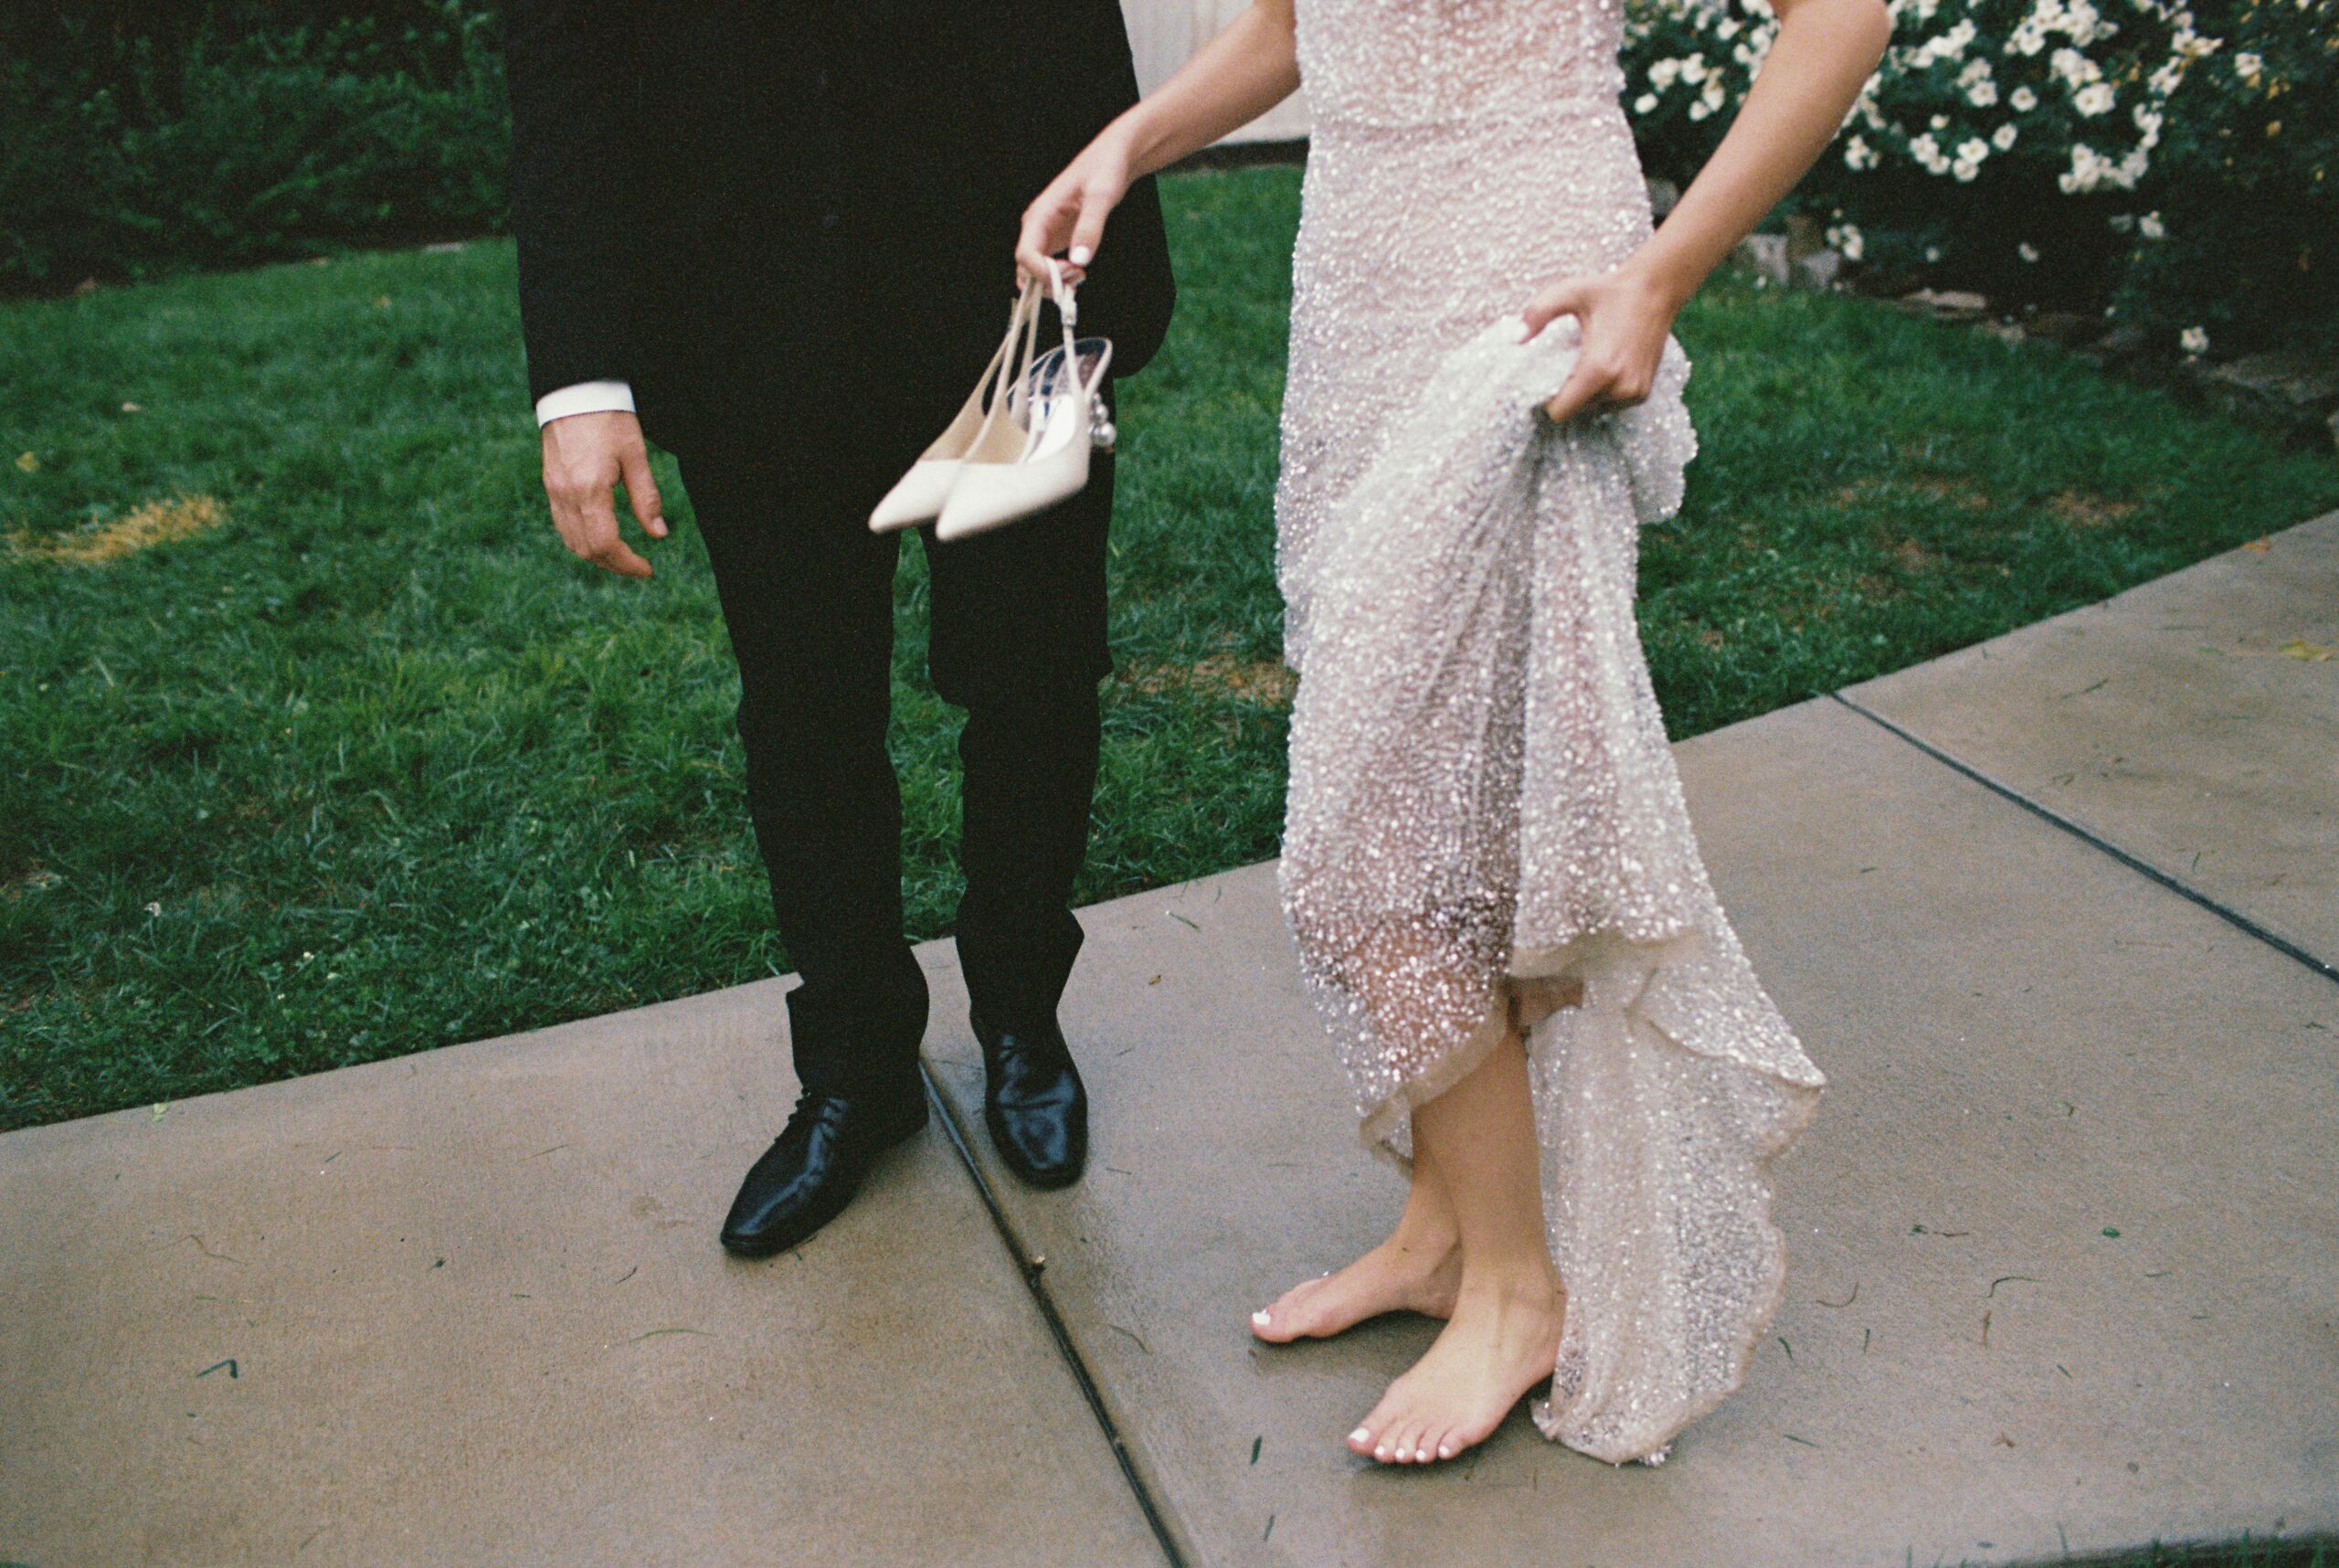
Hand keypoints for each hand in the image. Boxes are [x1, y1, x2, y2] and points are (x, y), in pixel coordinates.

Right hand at [539, 410, 665, 579]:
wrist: (575, 392)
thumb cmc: (609, 419)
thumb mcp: (636, 456)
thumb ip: (646, 498)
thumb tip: (659, 534)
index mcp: (589, 489)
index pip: (605, 544)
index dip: (627, 563)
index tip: (648, 569)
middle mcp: (566, 495)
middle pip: (586, 549)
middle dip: (614, 565)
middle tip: (639, 567)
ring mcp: (554, 491)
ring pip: (571, 541)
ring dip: (597, 556)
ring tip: (623, 556)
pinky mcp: (550, 485)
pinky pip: (562, 525)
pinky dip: (581, 539)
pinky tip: (601, 537)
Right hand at [1015, 128, 1136, 286]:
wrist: (1111, 159)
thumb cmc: (1104, 169)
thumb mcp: (1101, 196)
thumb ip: (1090, 227)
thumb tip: (1079, 260)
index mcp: (1040, 214)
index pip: (1025, 255)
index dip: (1044, 273)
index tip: (1072, 272)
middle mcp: (1037, 227)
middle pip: (1026, 269)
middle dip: (1049, 281)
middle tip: (1079, 277)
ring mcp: (1045, 235)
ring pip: (1035, 272)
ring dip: (1054, 283)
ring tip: (1080, 275)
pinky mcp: (1055, 240)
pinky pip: (1048, 267)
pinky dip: (1060, 278)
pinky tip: (1079, 273)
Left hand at [1520, 262, 1690, 423]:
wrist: (1656, 289)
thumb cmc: (1610, 290)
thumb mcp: (1570, 292)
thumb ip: (1538, 312)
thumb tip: (1516, 337)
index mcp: (1599, 368)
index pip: (1561, 411)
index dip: (1548, 399)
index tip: (1547, 378)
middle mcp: (1620, 386)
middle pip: (1576, 410)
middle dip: (1567, 392)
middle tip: (1569, 363)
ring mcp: (1634, 392)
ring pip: (1593, 408)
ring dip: (1586, 391)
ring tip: (1590, 361)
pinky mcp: (1643, 392)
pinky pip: (1610, 403)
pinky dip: (1603, 390)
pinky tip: (1607, 364)